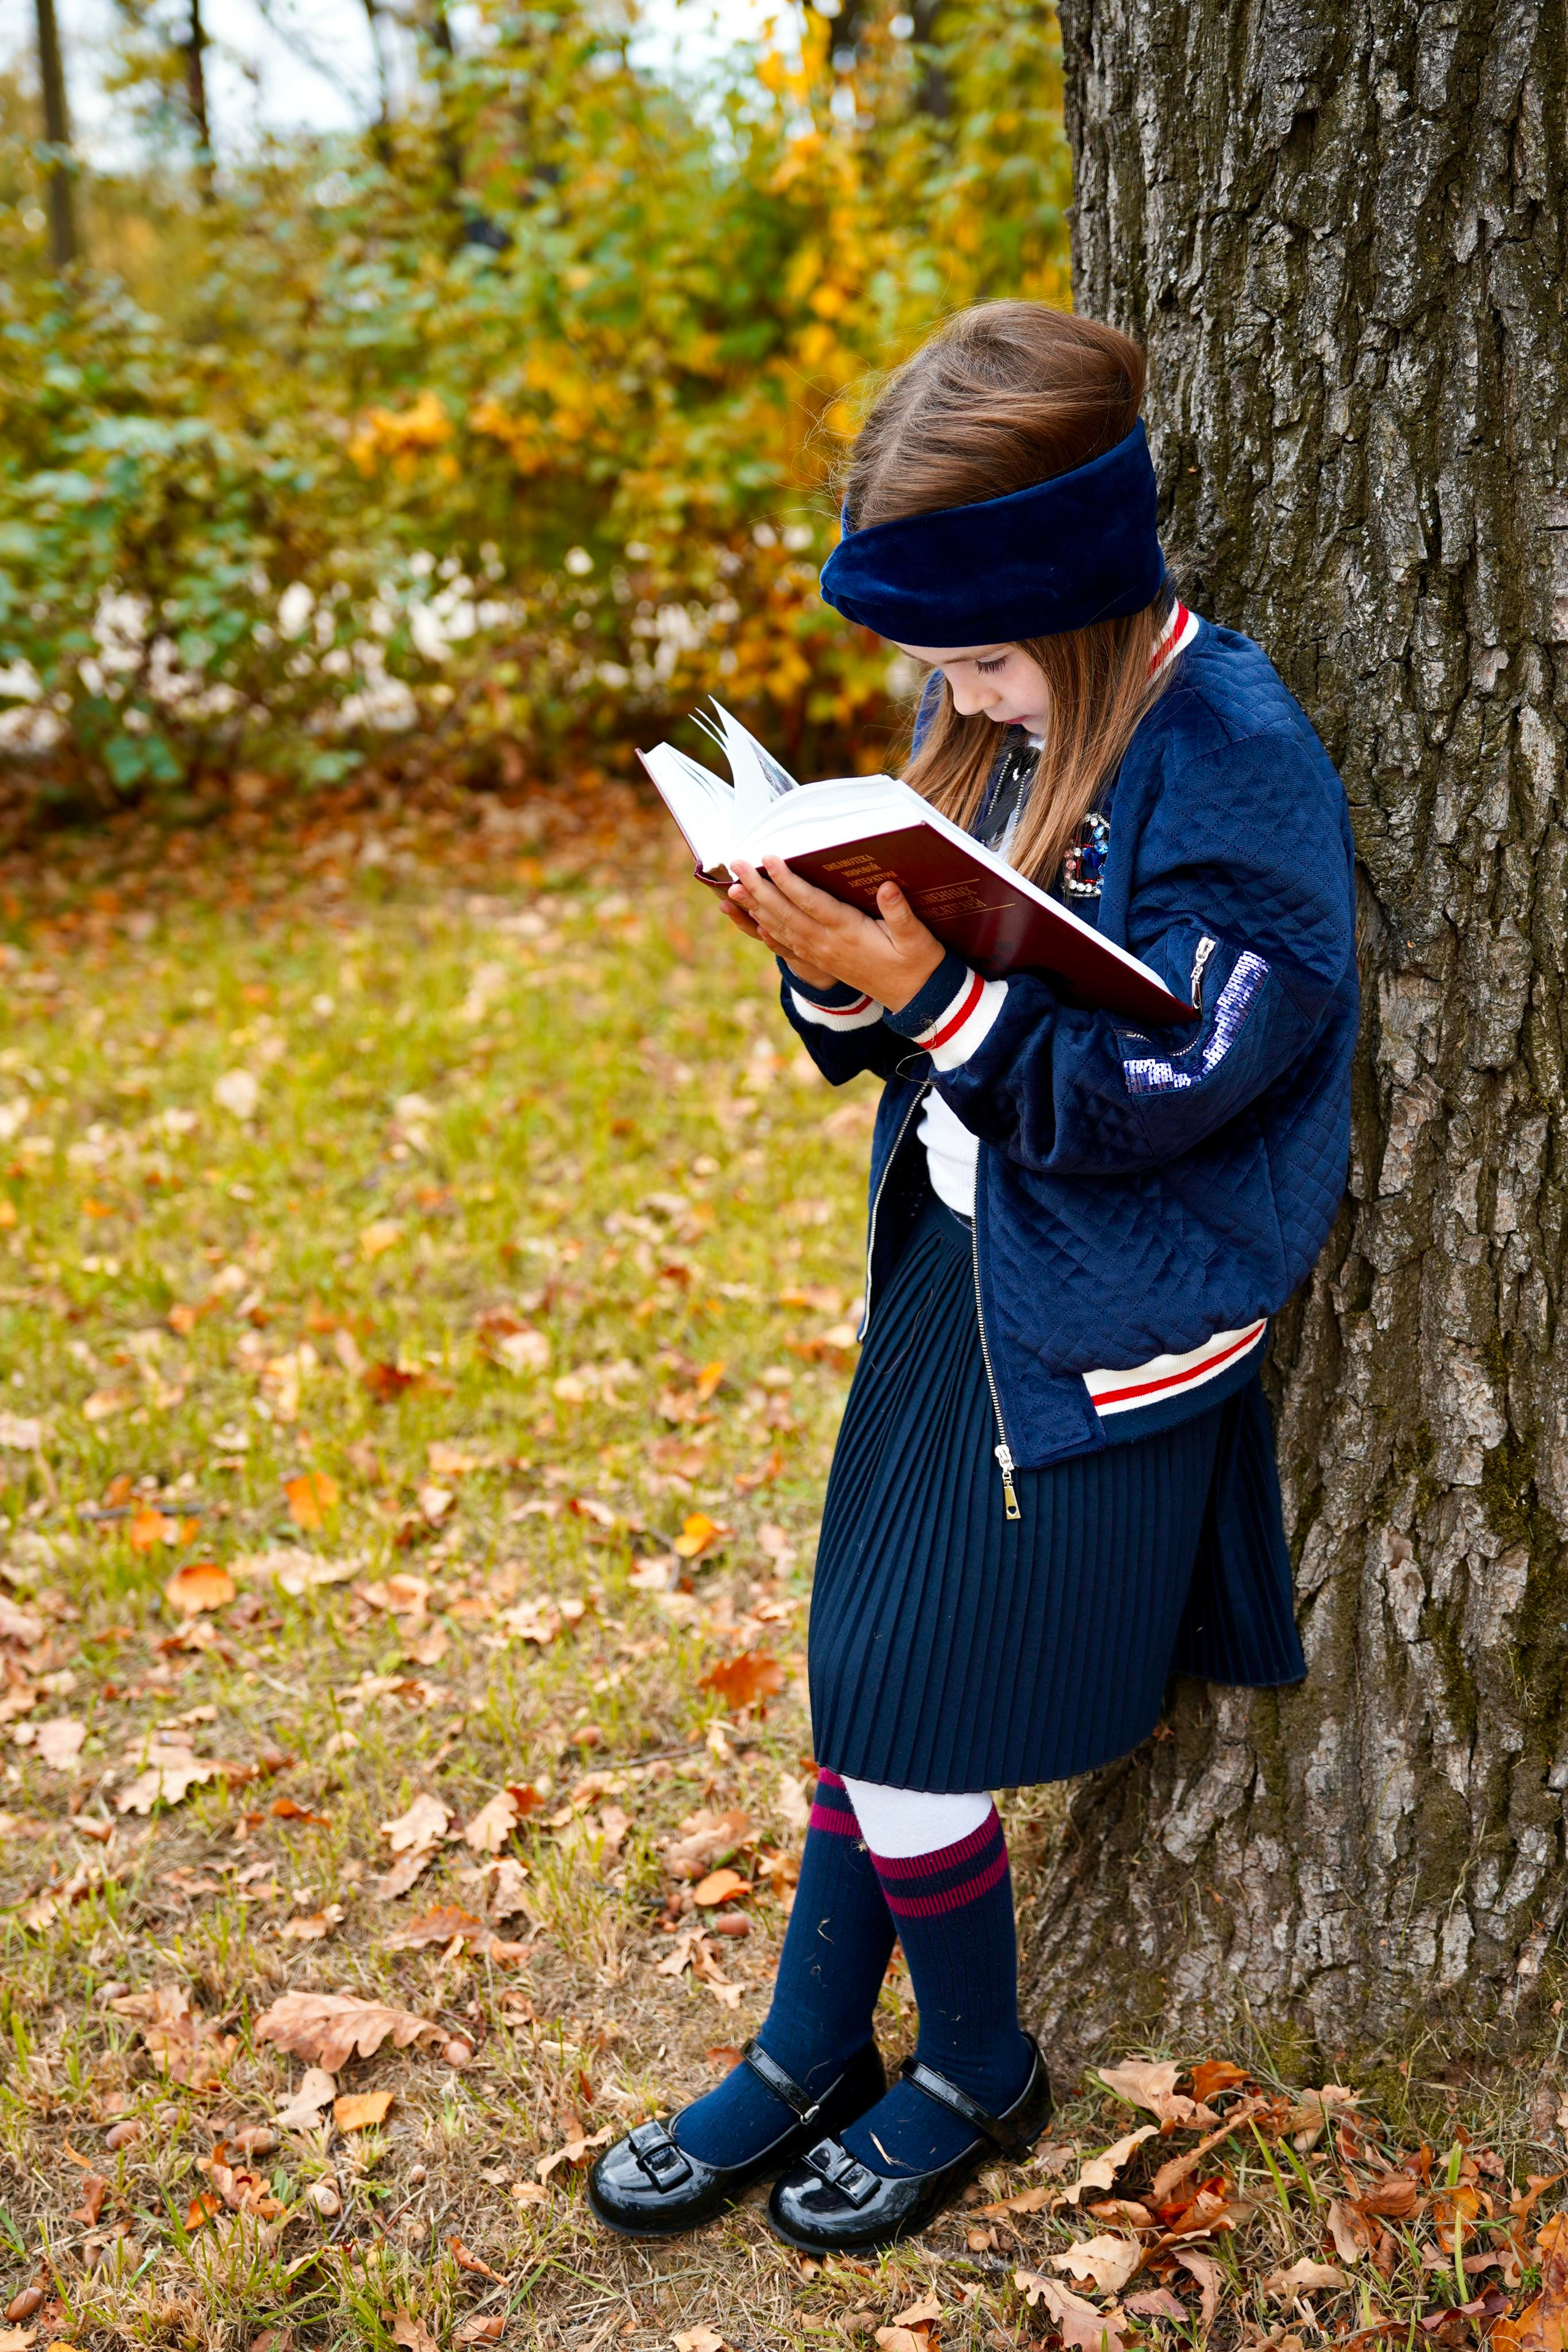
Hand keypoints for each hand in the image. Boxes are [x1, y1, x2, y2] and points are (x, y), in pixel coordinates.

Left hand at [727, 857, 944, 1008]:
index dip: (788, 881)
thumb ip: (901, 913)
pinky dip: (767, 933)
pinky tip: (753, 922)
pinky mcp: (822, 962)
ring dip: (755, 908)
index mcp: (848, 932)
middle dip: (758, 888)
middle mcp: (828, 944)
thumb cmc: (918, 962)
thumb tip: (888, 887)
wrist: (916, 998)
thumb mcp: (916, 937)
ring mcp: (821, 955)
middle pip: (786, 913)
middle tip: (736, 865)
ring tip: (732, 889)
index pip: (811, 902)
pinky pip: (787, 947)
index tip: (769, 859)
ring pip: (781, 929)